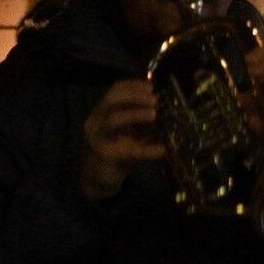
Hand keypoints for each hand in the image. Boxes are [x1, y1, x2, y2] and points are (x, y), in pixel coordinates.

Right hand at [79, 79, 165, 199]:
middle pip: (112, 100)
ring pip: (114, 119)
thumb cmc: (117, 148)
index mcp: (103, 111)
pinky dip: (148, 150)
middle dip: (134, 96)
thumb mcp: (128, 130)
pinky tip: (161, 150)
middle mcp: (97, 120)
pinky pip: (129, 150)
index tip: (151, 87)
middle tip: (154, 100)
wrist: (100, 177)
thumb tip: (166, 107)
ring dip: (135, 114)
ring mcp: (99, 137)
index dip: (133, 86)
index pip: (115, 90)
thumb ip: (140, 118)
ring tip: (154, 115)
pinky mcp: (107, 155)